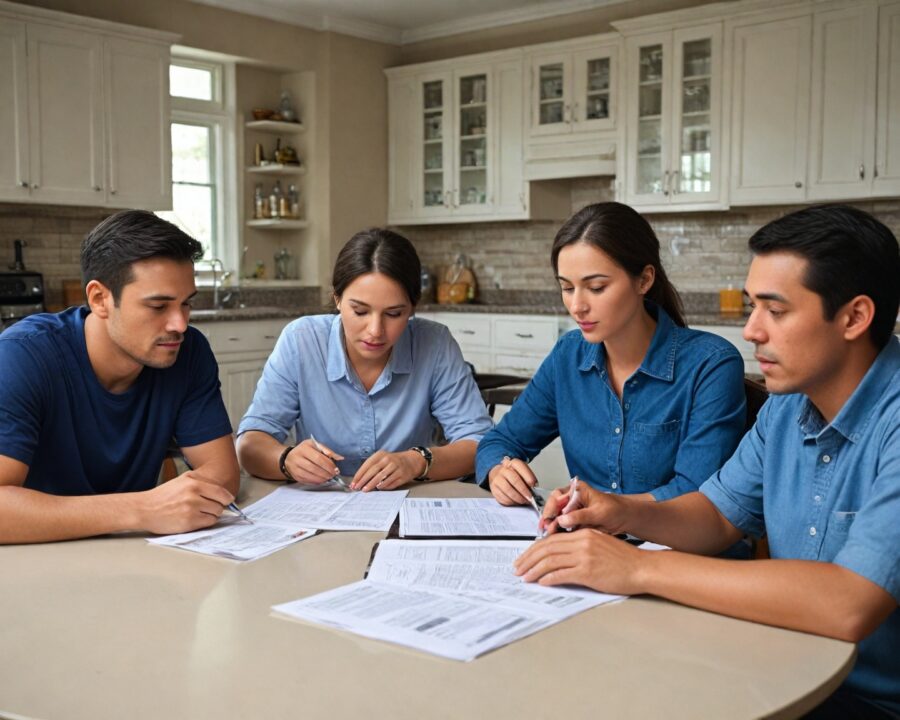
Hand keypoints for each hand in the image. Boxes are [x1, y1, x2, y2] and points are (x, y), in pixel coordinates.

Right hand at [139, 471, 234, 534]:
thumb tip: (221, 490)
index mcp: (193, 483)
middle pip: (220, 505)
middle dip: (216, 507)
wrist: (144, 509)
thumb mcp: (182, 480)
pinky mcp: (189, 523)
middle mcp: (194, 495)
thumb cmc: (163, 495)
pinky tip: (196, 519)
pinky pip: (208, 523)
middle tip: (207, 507)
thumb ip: (201, 482)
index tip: (226, 500)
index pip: (222, 492)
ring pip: (216, 515)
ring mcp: (191, 510)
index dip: (226, 498)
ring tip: (199, 513)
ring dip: (211, 515)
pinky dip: (205, 522)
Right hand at [284, 439, 344, 484]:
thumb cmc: (305, 450)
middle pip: (314, 468)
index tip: (336, 468)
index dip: (328, 465)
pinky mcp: (295, 476)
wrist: (289, 458)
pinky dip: (316, 481)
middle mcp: (297, 458)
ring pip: (310, 475)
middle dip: (326, 473)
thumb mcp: (315, 445)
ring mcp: (295, 468)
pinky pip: (307, 480)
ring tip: (329, 478)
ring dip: (322, 478)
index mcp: (304, 448)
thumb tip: (340, 458)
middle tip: (334, 474)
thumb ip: (327, 451)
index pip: (318, 458)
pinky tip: (322, 480)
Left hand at [352, 450, 423, 490]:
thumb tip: (359, 480)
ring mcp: (396, 467)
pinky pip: (391, 481)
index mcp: (381, 454)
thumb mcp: (382, 459)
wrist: (411, 461)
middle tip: (357, 488)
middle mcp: (389, 459)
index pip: (367, 464)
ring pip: (382, 476)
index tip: (353, 482)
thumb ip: (371, 467)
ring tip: (366, 489)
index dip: (359, 474)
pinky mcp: (402, 475)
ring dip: (372, 484)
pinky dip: (384, 486)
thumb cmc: (392, 462)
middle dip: (364, 480)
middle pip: (374, 470)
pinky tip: (379, 488)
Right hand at [488, 457, 537, 505]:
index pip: (520, 467)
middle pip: (514, 480)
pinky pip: (503, 497)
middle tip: (530, 497)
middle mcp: (503, 470)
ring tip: (524, 501)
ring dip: (518, 498)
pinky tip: (516, 502)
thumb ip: (528, 479)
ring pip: (508, 490)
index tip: (534, 485)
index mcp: (512, 463)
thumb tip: (534, 490)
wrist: (499, 474)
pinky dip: (511, 502)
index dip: (528, 476)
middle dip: (524, 490)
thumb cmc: (514, 475)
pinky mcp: (494, 489)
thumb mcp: (522, 472)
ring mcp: (497, 479)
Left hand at [514, 529, 647, 594]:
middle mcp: (581, 542)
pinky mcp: (588, 572)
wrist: (641, 568)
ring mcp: (584, 556)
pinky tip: (541, 583)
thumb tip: (558, 556)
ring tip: (525, 577)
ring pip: (550, 561)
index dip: (533, 549)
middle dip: (528, 559)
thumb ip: (580, 546)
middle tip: (517, 568)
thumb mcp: (599, 544)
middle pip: (546, 549)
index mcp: (583, 533)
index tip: (524, 557)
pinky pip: (561, 575)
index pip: (551, 540)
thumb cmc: (623, 559)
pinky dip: (548, 579)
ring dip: (534, 570)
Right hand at [539, 480, 630, 535]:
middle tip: (547, 528)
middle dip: (549, 518)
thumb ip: (581, 515)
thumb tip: (563, 519)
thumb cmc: (615, 509)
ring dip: (551, 527)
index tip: (550, 518)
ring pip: (556, 518)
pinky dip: (558, 533)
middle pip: (553, 507)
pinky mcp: (573, 523)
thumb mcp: (598, 512)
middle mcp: (571, 499)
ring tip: (549, 535)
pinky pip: (562, 527)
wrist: (624, 519)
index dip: (551, 507)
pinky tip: (556, 538)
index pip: (557, 496)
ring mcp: (571, 511)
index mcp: (576, 490)